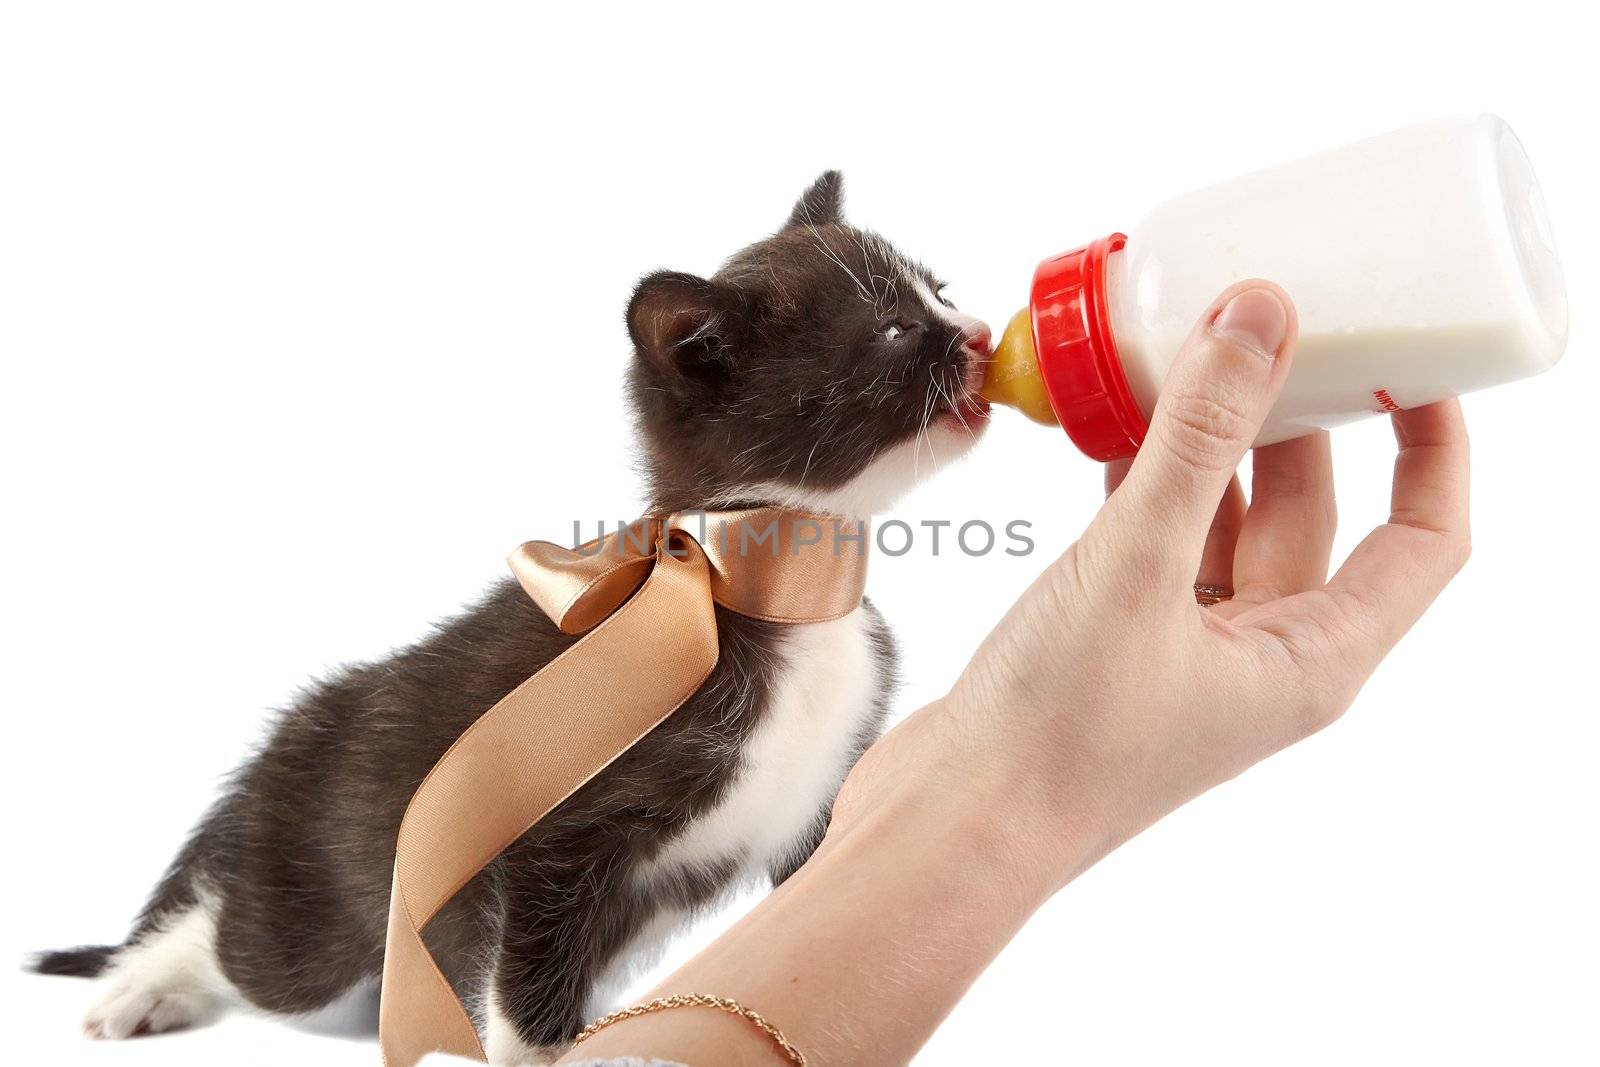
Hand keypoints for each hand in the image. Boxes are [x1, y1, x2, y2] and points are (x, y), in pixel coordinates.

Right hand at [832, 281, 1470, 893]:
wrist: (951, 822)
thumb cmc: (1057, 733)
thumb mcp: (1138, 564)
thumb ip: (1199, 438)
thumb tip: (1258, 321)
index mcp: (1312, 657)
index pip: (1422, 537)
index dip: (1432, 446)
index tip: (1406, 357)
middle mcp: (1262, 654)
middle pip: (1312, 512)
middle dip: (1294, 417)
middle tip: (1262, 326)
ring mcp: (1186, 647)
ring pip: (1222, 519)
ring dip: (1205, 444)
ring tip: (1180, 356)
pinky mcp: (1119, 637)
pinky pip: (1155, 538)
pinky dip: (1142, 480)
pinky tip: (1111, 430)